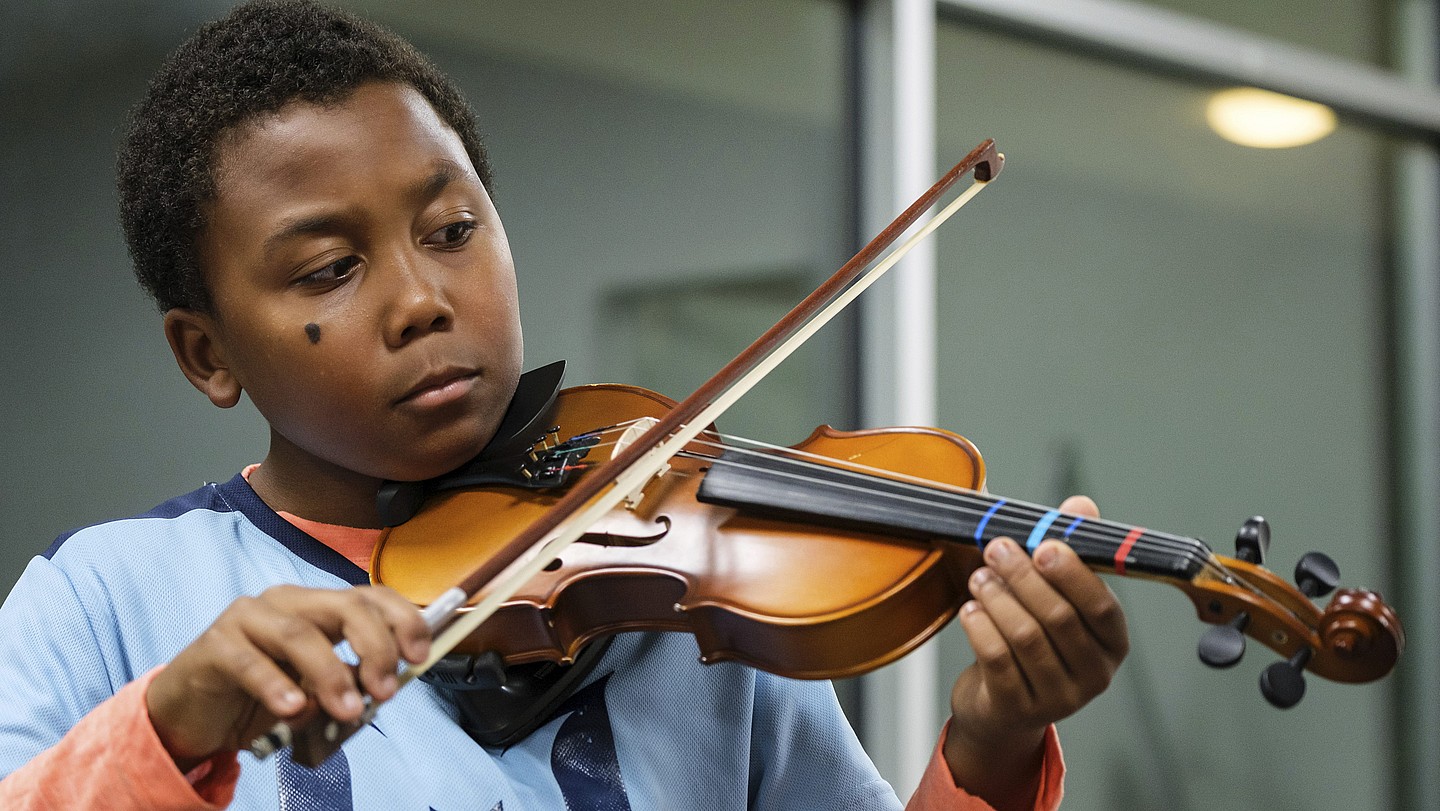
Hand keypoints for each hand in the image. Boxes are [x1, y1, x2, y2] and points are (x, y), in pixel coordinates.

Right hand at [145, 585, 430, 770]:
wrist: (194, 713)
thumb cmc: (262, 697)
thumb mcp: (316, 691)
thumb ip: (348, 682)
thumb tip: (386, 687)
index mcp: (319, 607)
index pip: (371, 597)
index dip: (403, 620)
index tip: (421, 656)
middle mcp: (288, 601)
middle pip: (346, 606)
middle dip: (375, 646)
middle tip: (385, 691)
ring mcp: (249, 617)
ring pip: (300, 633)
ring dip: (331, 674)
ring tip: (347, 711)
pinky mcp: (214, 644)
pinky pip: (249, 660)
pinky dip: (275, 685)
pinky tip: (292, 710)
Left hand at [943, 495, 1128, 809]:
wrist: (1000, 708)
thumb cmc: (1032, 640)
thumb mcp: (1053, 598)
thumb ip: (1068, 550)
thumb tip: (1081, 505)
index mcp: (1112, 645)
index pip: (1103, 607)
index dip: (1073, 574)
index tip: (1042, 543)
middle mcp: (1094, 676)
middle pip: (1059, 619)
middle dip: (1023, 577)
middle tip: (996, 549)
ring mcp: (1058, 699)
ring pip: (1027, 638)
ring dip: (998, 599)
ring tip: (979, 577)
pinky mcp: (1018, 710)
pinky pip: (998, 661)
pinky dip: (981, 628)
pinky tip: (970, 610)